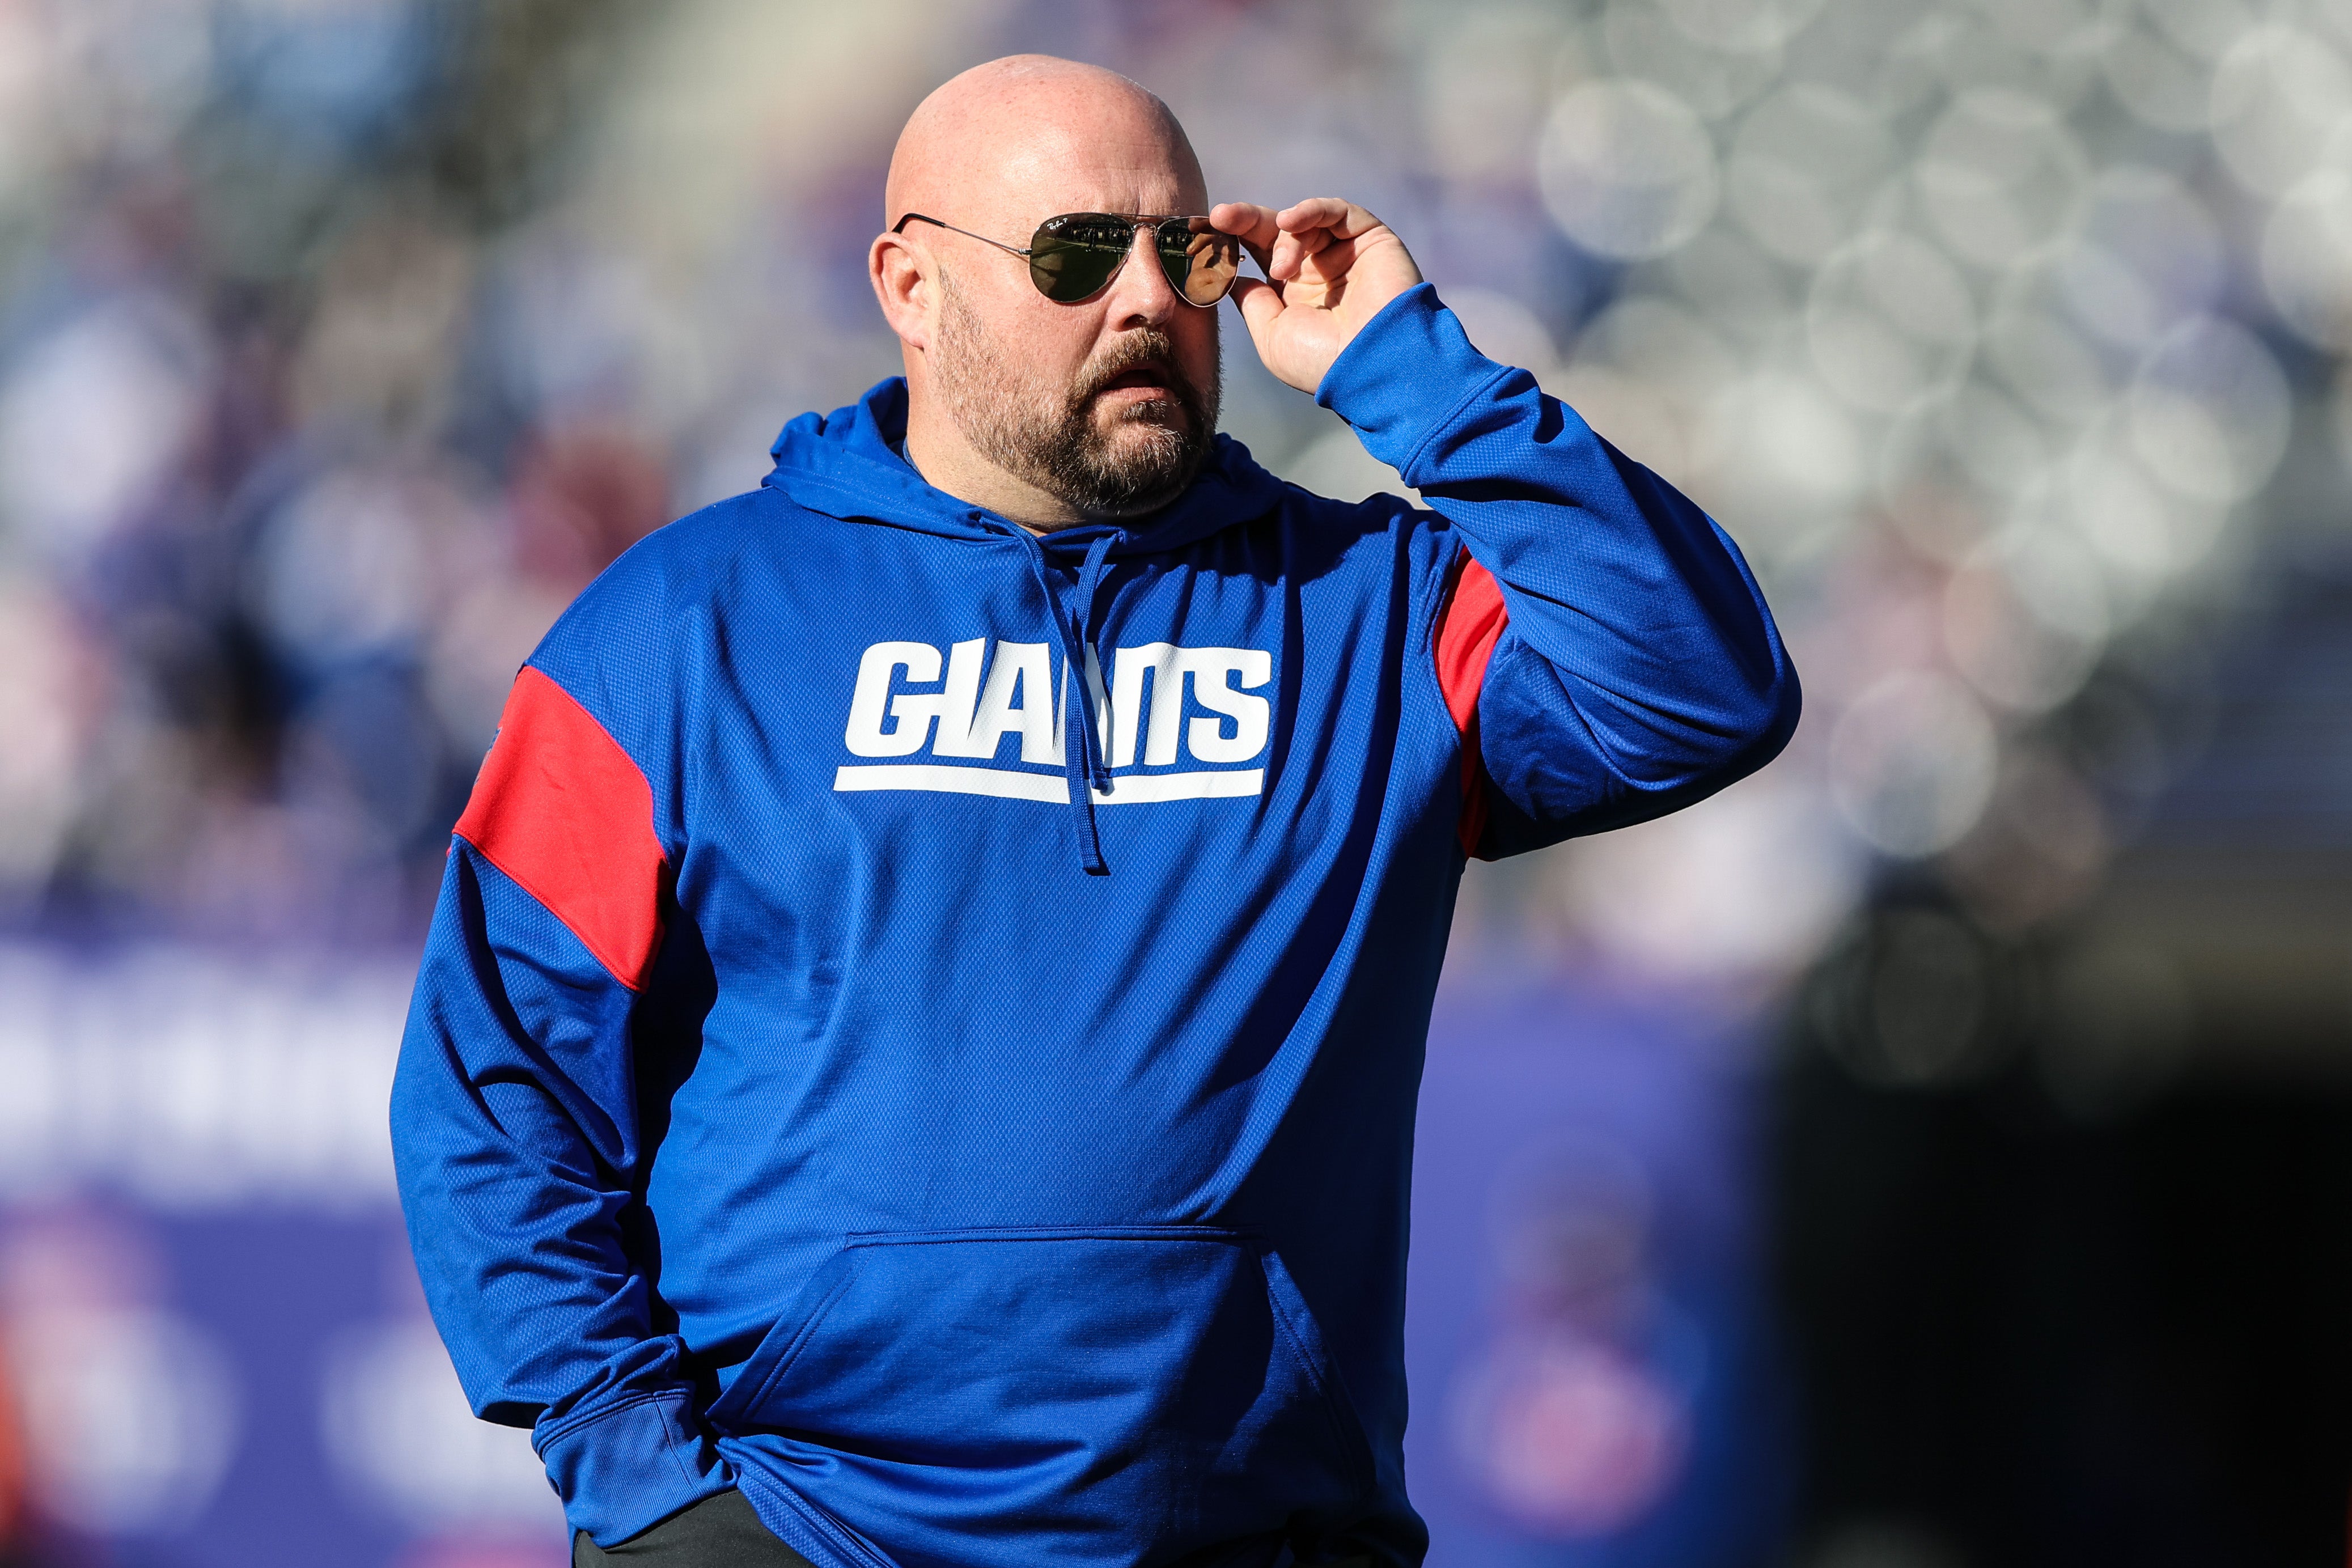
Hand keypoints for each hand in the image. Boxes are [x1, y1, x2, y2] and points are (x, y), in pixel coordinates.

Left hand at [1210, 198, 1423, 395]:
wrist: (1374, 363)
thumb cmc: (1322, 360)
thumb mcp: (1272, 337)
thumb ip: (1252, 303)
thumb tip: (1233, 278)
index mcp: (1296, 295)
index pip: (1260, 255)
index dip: (1234, 241)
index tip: (1207, 233)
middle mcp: (1319, 271)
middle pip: (1276, 233)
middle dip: (1246, 221)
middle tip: (1221, 216)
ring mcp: (1345, 253)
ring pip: (1304, 223)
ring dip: (1283, 236)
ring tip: (1283, 266)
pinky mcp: (1370, 238)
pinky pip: (1337, 211)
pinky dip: (1311, 210)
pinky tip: (1289, 222)